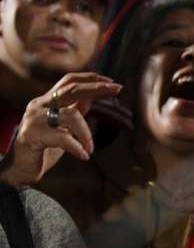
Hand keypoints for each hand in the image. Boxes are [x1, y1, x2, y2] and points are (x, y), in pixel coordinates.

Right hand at [0, 73, 120, 186]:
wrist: (20, 168)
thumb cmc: (44, 146)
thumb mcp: (63, 126)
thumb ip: (74, 110)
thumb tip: (92, 97)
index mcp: (46, 101)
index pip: (69, 81)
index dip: (91, 79)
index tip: (113, 82)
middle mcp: (38, 105)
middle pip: (71, 89)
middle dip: (96, 88)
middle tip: (118, 89)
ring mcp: (34, 119)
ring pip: (71, 115)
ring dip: (87, 133)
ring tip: (90, 148)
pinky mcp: (32, 136)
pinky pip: (63, 138)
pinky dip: (77, 147)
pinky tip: (84, 156)